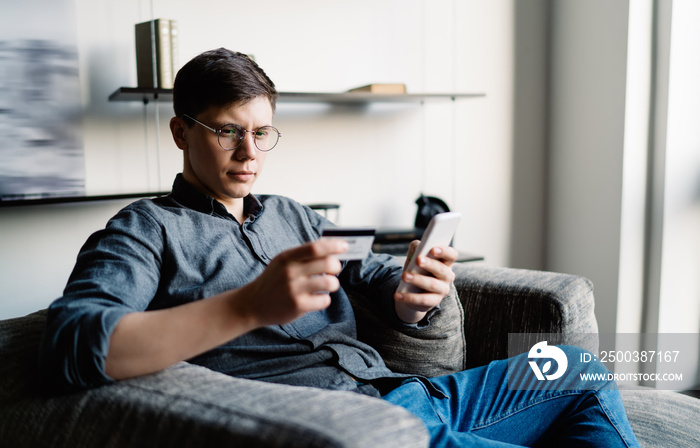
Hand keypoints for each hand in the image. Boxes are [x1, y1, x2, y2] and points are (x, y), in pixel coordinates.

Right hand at [234, 239, 348, 327]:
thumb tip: (331, 246)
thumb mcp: (283, 262)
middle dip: (336, 266)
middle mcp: (290, 272)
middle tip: (335, 269)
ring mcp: (294, 290)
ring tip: (328, 284)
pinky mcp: (298, 306)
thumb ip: (304, 254)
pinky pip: (324, 300)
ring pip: (329, 282)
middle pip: (327, 263)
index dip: (333, 246)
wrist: (252, 304)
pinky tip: (317, 298)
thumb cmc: (273, 280)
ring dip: (334, 283)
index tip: (345, 246)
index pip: (315, 247)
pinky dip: (325, 299)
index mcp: (287, 257)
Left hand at [394, 241, 457, 322]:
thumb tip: (417, 246)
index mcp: (446, 262)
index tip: (433, 249)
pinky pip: (423, 300)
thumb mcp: (415, 256)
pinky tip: (398, 295)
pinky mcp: (434, 302)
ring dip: (418, 280)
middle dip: (430, 264)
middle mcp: (447, 276)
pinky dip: (409, 297)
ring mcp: (442, 290)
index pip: (451, 255)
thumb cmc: (417, 269)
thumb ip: (417, 247)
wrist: (413, 290)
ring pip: (432, 284)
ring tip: (404, 276)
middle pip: (442, 270)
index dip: (444, 251)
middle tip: (418, 259)